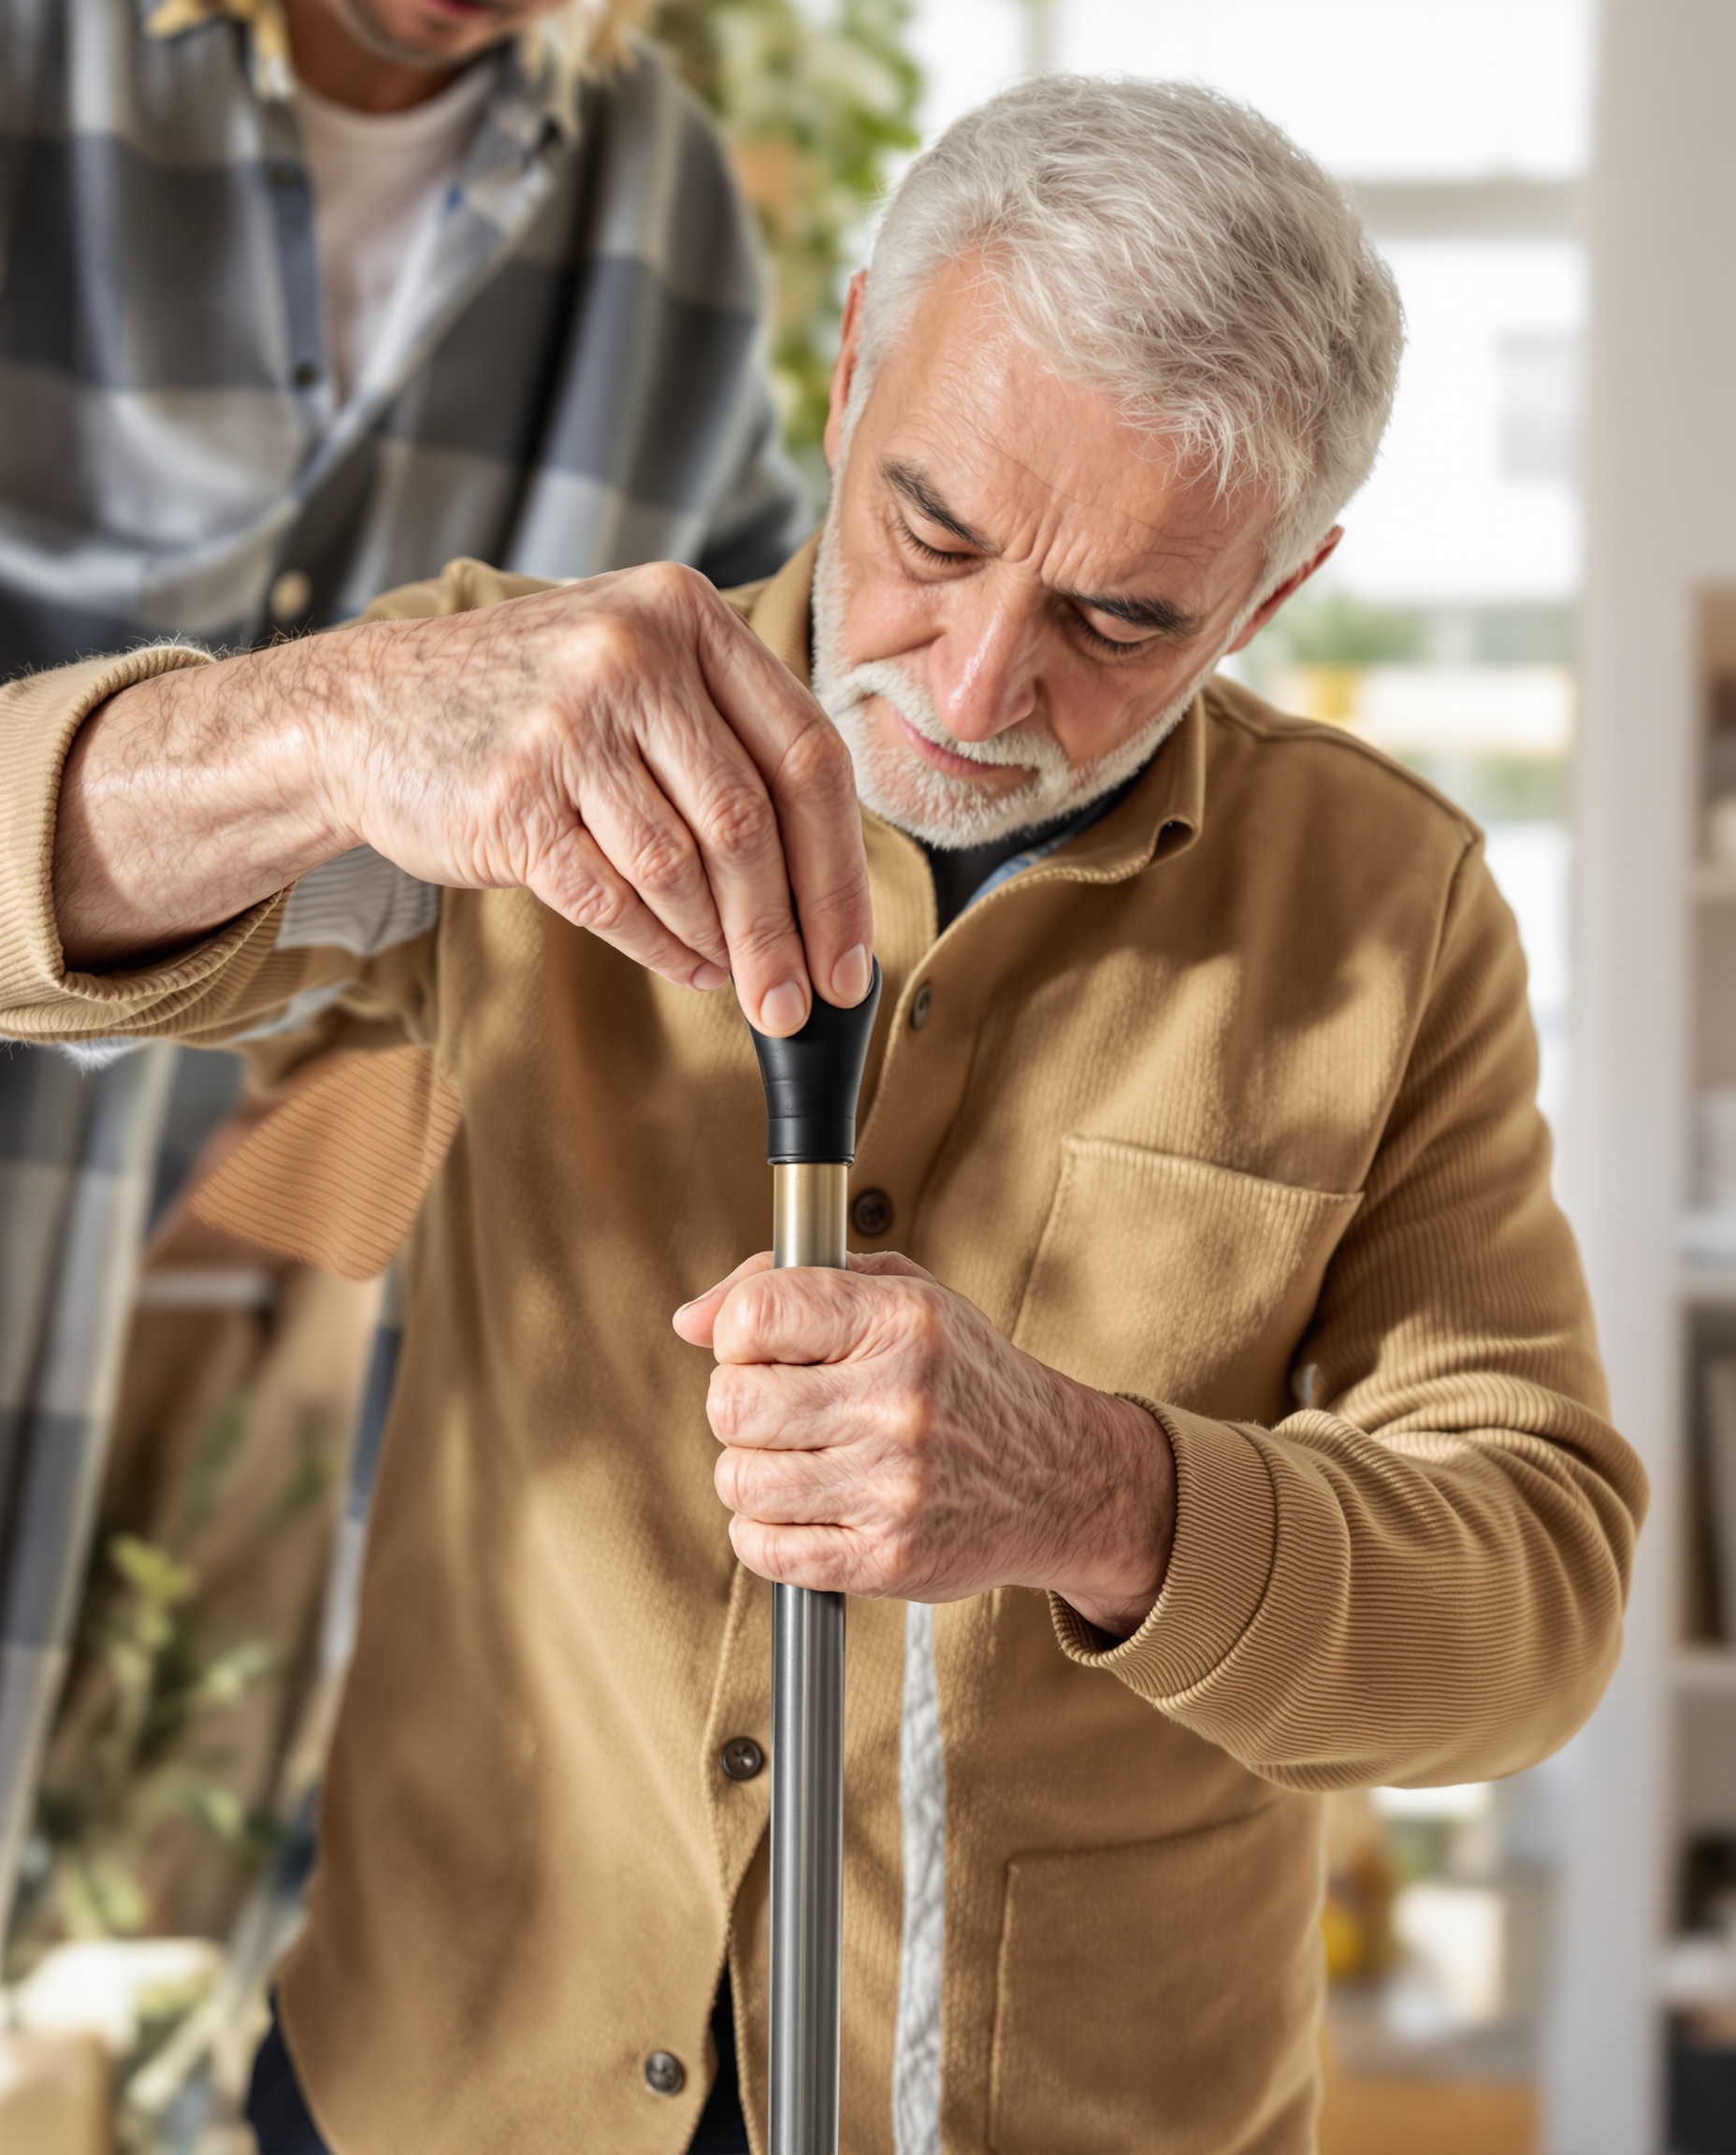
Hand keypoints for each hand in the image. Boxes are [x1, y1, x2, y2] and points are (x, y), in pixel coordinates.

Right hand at [53, 563, 871, 1033]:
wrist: (370, 710)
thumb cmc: (533, 704)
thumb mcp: (638, 669)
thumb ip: (731, 742)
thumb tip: (828, 888)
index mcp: (685, 613)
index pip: (806, 754)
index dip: (841, 869)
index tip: (853, 951)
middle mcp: (631, 653)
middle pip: (751, 822)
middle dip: (788, 933)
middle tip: (804, 1004)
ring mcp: (566, 723)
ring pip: (684, 868)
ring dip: (724, 947)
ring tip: (740, 985)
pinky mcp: (512, 797)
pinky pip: (613, 898)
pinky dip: (660, 948)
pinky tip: (686, 967)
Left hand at [674, 1251, 1175, 1637]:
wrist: (1058, 1477)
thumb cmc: (962, 1377)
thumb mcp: (900, 1295)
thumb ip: (789, 1283)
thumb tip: (691, 1320)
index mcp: (902, 1322)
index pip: (758, 1315)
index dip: (737, 1333)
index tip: (761, 1348)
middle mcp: (901, 1402)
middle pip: (733, 1402)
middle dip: (738, 1406)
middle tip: (778, 1410)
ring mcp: (894, 1486)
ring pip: (740, 1479)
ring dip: (752, 1473)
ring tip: (797, 1460)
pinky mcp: (886, 1558)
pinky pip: (766, 1549)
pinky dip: (765, 1533)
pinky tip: (805, 1510)